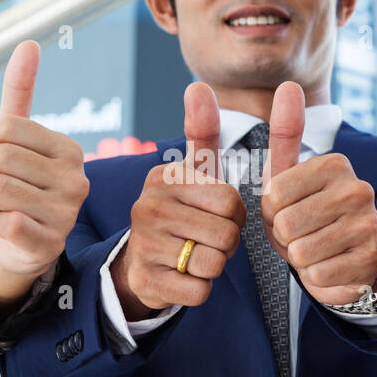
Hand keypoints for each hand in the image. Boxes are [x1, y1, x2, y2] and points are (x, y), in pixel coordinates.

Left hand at [0, 40, 90, 276]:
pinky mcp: (50, 243)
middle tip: (11, 190)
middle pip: (2, 158)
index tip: (13, 164)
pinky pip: (5, 221)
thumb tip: (28, 42)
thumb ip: (20, 91)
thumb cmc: (17, 184)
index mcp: (70, 149)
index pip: (7, 128)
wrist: (21, 244)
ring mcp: (68, 213)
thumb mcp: (15, 139)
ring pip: (0, 189)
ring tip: (12, 209)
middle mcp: (78, 179)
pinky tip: (13, 228)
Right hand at [110, 82, 244, 320]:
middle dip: (226, 244)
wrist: (141, 265)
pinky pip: (199, 291)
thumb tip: (198, 84)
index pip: (231, 202)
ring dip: (213, 267)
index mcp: (165, 178)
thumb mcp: (193, 174)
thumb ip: (202, 130)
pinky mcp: (146, 280)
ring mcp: (144, 244)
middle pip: (227, 234)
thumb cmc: (181, 214)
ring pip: (214, 264)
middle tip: (204, 240)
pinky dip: (199, 290)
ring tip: (192, 257)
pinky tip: (182, 278)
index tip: (215, 216)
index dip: (234, 216)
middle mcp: (149, 207)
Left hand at [258, 81, 376, 305]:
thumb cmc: (304, 216)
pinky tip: (328, 266)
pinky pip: (317, 274)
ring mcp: (369, 224)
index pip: (274, 194)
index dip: (271, 212)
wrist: (341, 263)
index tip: (288, 210)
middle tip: (300, 233)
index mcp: (335, 164)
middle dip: (284, 236)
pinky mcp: (371, 258)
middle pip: (287, 223)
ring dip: (298, 257)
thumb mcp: (285, 178)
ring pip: (301, 250)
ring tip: (314, 248)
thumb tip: (289, 85)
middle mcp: (358, 189)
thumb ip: (284, 134)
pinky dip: (314, 277)